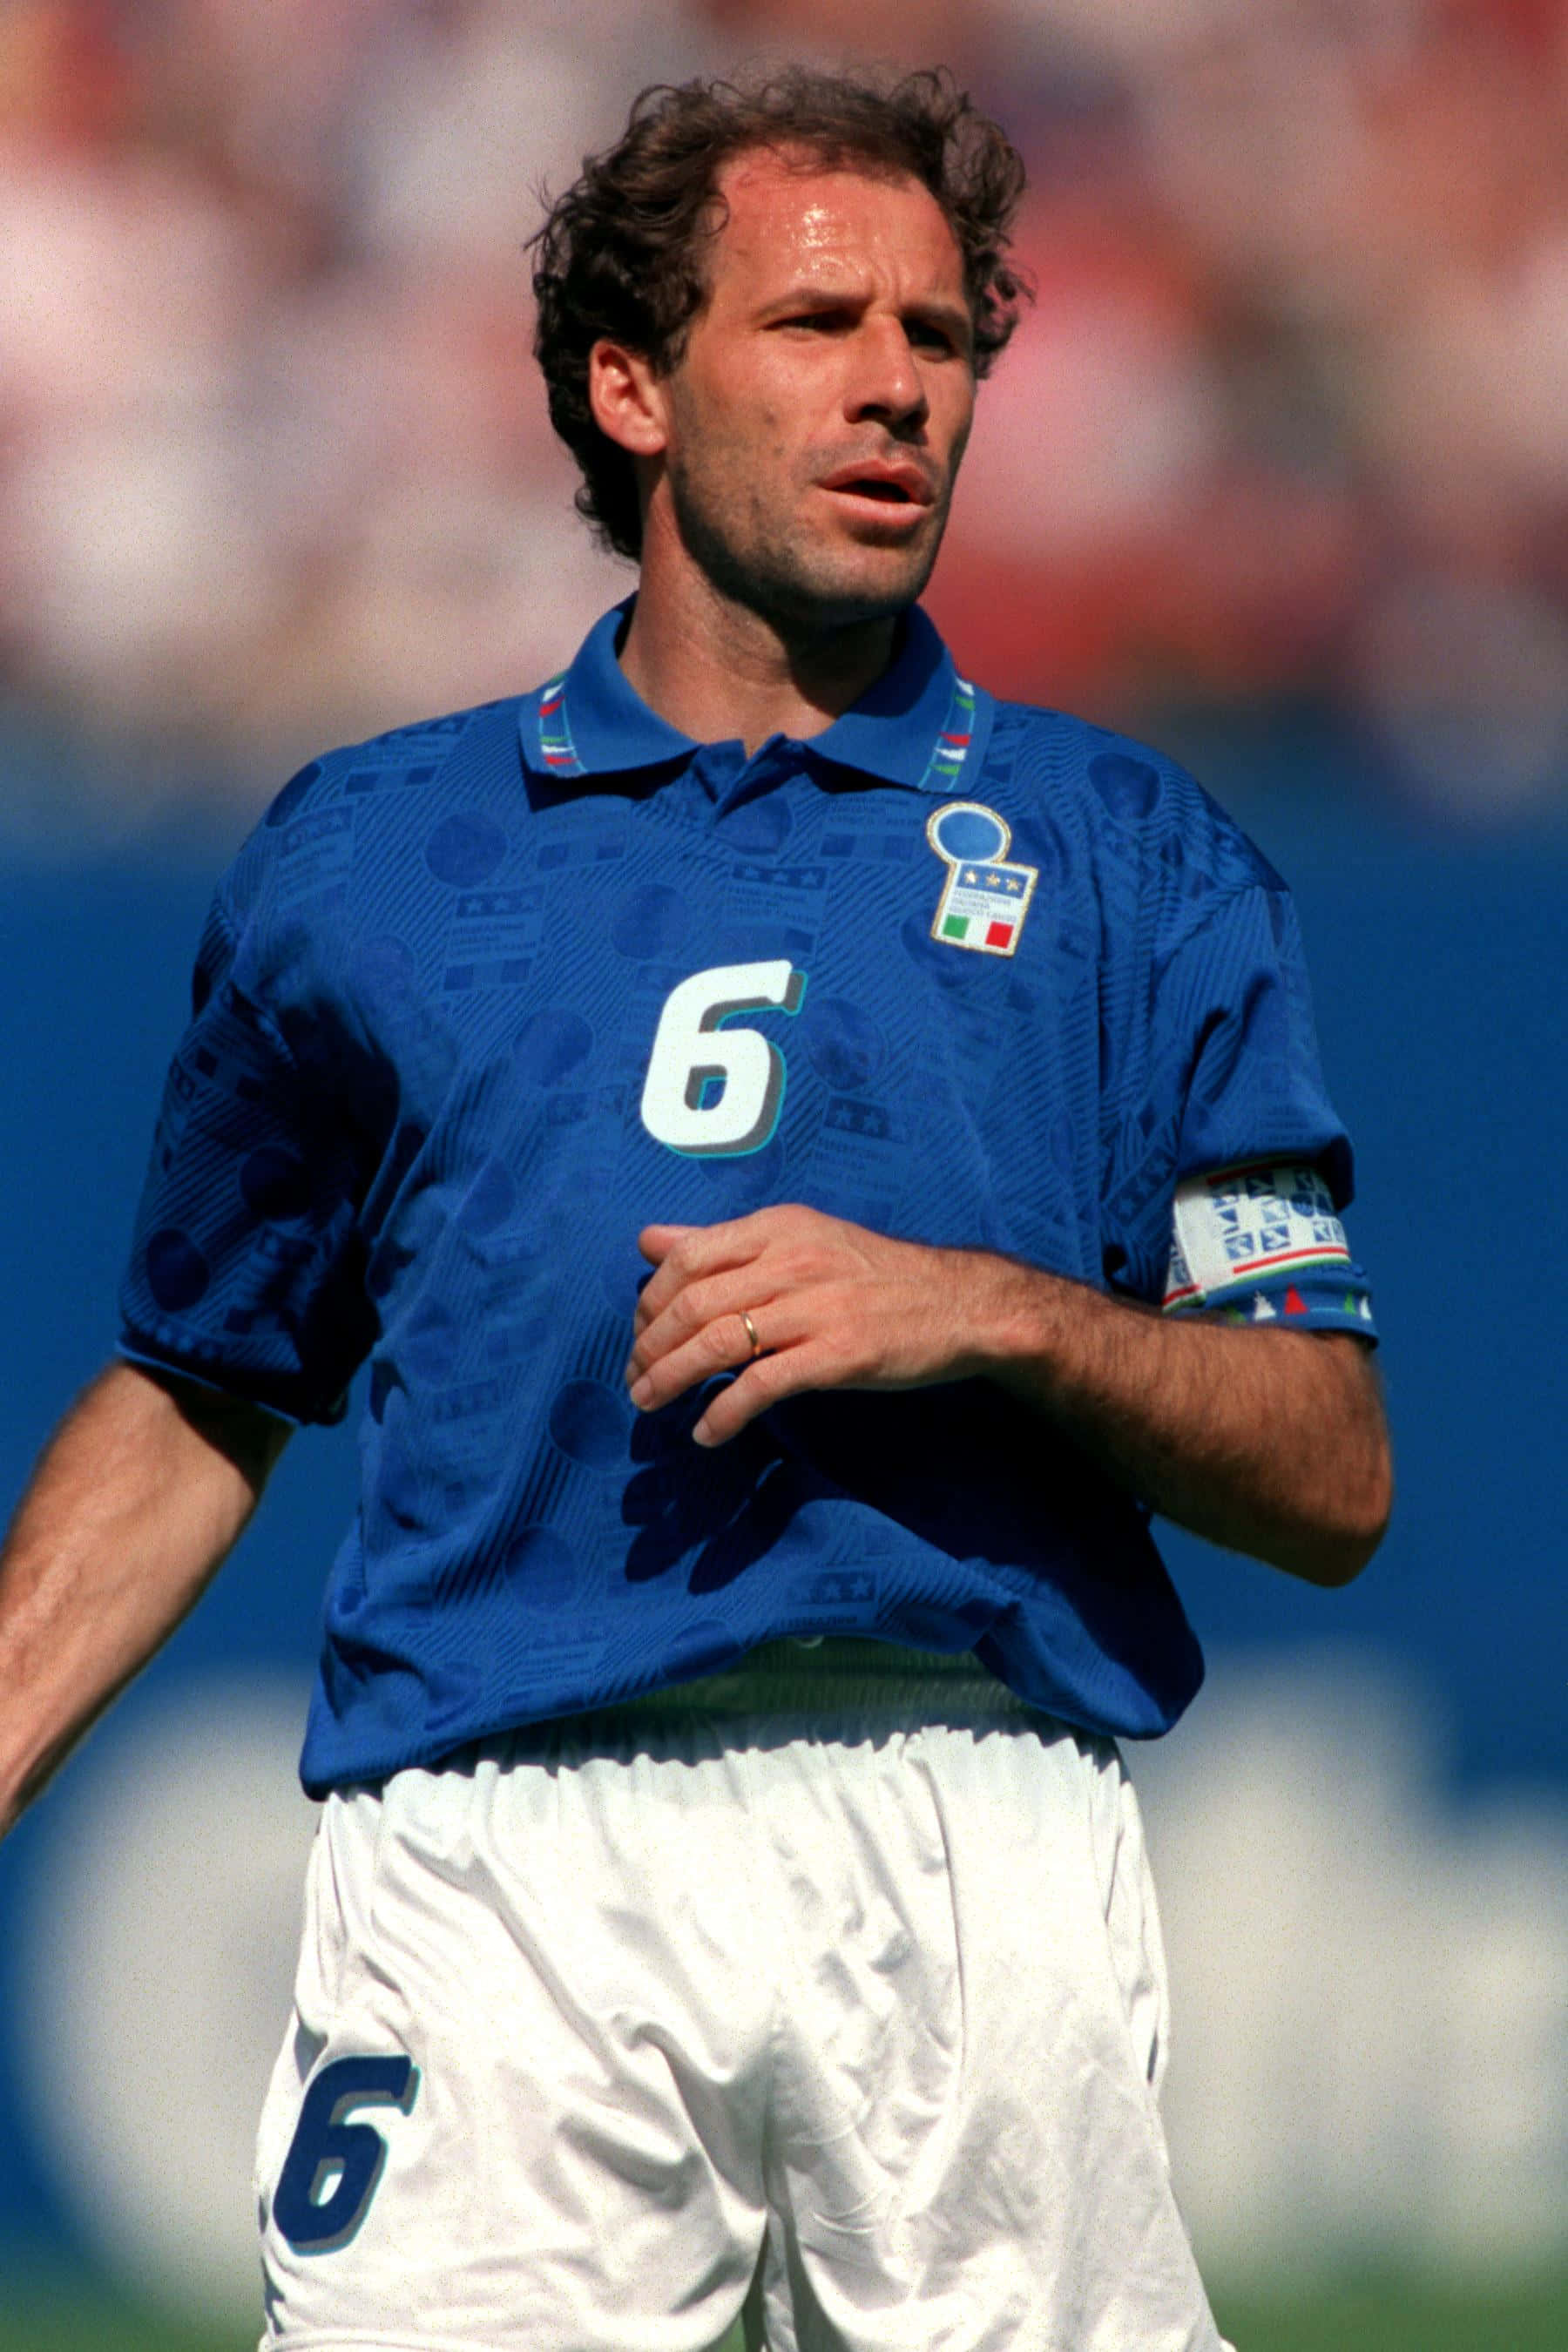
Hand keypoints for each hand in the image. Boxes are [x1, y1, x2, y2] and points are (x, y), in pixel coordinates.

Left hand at [624, 1204, 998, 1445]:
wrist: (959, 1303)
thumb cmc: (873, 1274)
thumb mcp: (800, 1239)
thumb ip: (724, 1243)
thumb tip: (650, 1242)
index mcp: (777, 1228)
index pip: (687, 1258)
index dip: (649, 1301)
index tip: (640, 1335)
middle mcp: (792, 1261)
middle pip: (694, 1304)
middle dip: (650, 1347)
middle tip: (635, 1379)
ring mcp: (816, 1308)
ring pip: (718, 1343)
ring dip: (672, 1379)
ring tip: (649, 1404)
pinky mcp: (839, 1355)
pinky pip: (762, 1385)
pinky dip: (724, 1412)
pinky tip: (706, 1432)